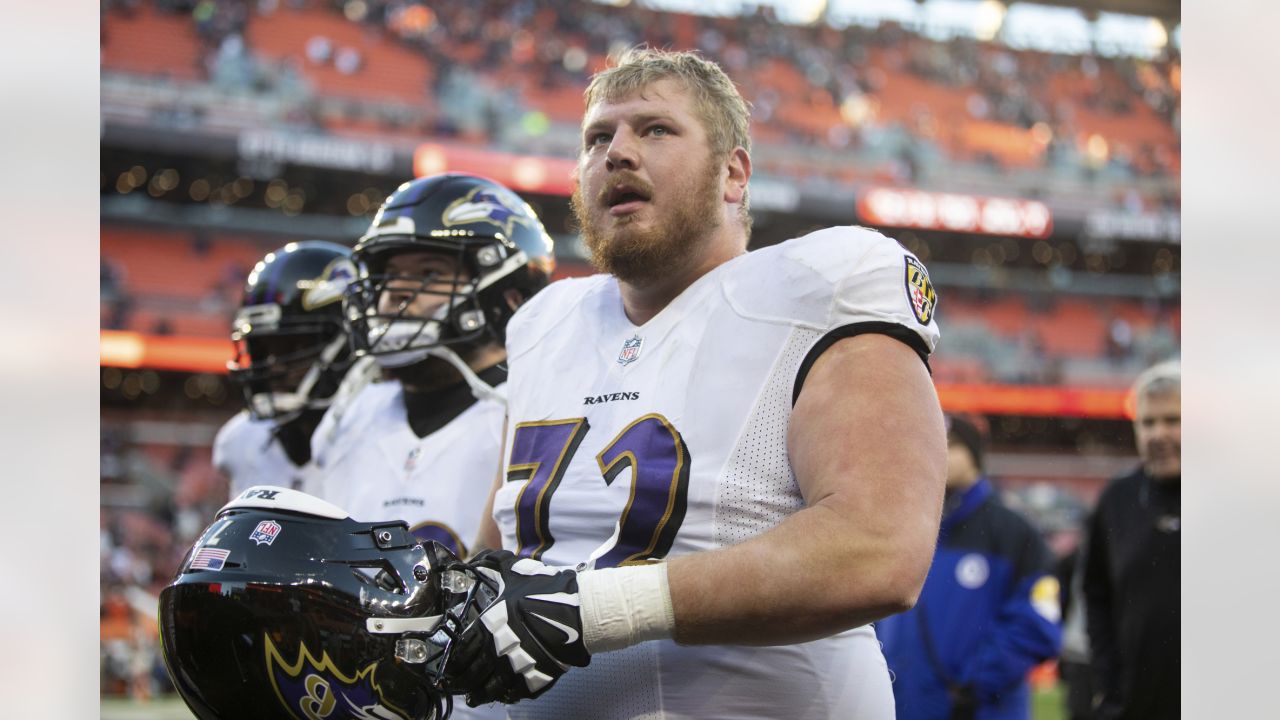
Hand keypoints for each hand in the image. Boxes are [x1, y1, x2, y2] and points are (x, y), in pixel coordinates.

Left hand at [440, 550, 589, 705]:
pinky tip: (501, 695)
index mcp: (490, 624)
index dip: (453, 660)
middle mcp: (498, 649)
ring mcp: (517, 666)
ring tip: (473, 695)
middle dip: (461, 680)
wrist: (578, 610)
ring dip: (479, 692)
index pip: (463, 649)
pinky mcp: (535, 678)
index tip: (449, 664)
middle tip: (454, 683)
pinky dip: (505, 695)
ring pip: (489, 687)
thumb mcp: (514, 571)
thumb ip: (491, 565)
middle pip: (472, 672)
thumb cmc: (545, 589)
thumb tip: (472, 561)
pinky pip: (514, 692)